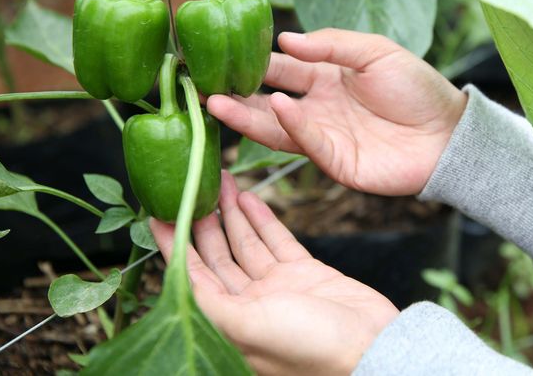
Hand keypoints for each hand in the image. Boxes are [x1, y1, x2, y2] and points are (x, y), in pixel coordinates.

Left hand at [151, 172, 398, 375]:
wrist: (372, 348)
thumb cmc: (311, 350)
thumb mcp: (249, 328)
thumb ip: (210, 302)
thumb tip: (176, 280)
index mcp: (229, 323)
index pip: (191, 277)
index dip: (174, 244)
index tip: (159, 211)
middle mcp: (248, 305)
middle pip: (217, 255)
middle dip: (204, 220)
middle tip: (195, 185)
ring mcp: (277, 288)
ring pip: (246, 243)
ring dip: (232, 213)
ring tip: (222, 181)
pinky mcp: (305, 273)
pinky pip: (277, 241)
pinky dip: (262, 219)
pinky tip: (250, 197)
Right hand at [207, 29, 467, 195]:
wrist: (449, 134)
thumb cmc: (418, 89)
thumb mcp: (376, 51)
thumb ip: (333, 44)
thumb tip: (286, 39)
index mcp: (327, 77)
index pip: (281, 67)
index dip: (253, 61)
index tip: (221, 51)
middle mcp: (318, 107)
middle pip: (267, 100)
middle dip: (236, 93)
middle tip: (201, 83)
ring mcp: (324, 136)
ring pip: (276, 127)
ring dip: (245, 116)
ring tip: (214, 101)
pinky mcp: (335, 162)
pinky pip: (307, 142)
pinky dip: (291, 125)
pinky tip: (275, 107)